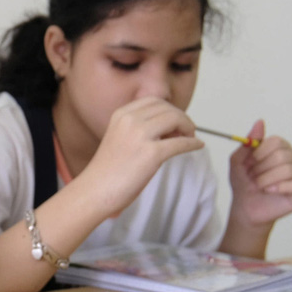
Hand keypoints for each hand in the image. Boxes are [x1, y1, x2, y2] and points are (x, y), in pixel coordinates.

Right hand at [79, 97, 204, 217]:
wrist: (95, 190)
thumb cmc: (107, 170)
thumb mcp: (118, 136)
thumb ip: (136, 127)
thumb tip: (169, 128)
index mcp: (121, 114)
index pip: (154, 101)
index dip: (168, 109)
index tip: (174, 121)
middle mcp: (130, 120)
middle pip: (167, 108)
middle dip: (181, 117)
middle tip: (186, 131)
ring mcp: (140, 136)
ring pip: (176, 119)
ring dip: (188, 127)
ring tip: (189, 138)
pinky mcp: (151, 154)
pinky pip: (181, 142)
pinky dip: (192, 143)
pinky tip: (196, 146)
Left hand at [228, 120, 291, 225]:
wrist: (246, 207)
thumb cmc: (244, 182)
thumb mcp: (237, 161)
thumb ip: (248, 143)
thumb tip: (260, 122)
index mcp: (281, 149)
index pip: (276, 141)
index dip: (260, 153)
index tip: (250, 163)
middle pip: (282, 155)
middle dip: (262, 169)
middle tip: (255, 178)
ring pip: (289, 170)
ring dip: (267, 180)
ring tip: (260, 186)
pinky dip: (280, 188)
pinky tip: (271, 191)